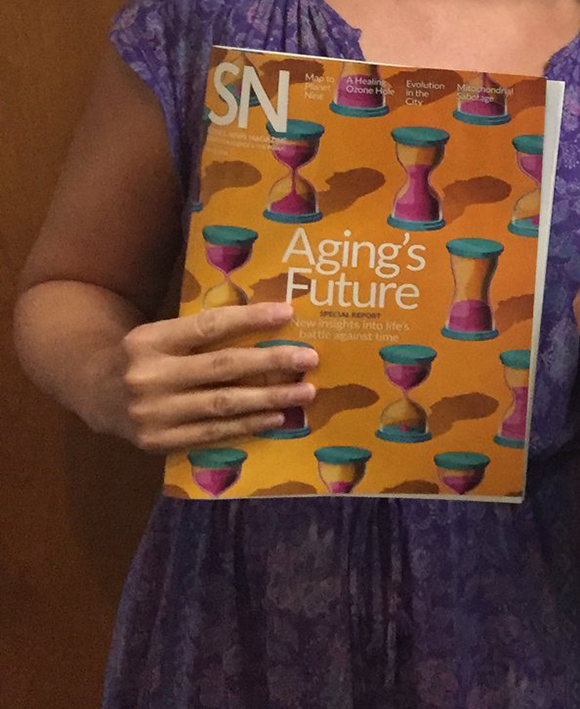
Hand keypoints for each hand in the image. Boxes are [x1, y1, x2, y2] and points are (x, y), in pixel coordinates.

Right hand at [103, 301, 317, 453]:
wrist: (94, 393)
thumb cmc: (146, 356)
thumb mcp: (163, 334)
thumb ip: (203, 332)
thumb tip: (271, 322)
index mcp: (150, 340)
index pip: (208, 326)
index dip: (250, 319)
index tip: (288, 313)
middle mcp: (149, 377)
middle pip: (222, 367)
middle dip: (271, 362)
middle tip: (309, 358)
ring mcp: (153, 413)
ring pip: (223, 404)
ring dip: (270, 398)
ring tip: (305, 391)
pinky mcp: (158, 441)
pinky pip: (213, 432)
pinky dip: (249, 424)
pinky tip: (277, 416)